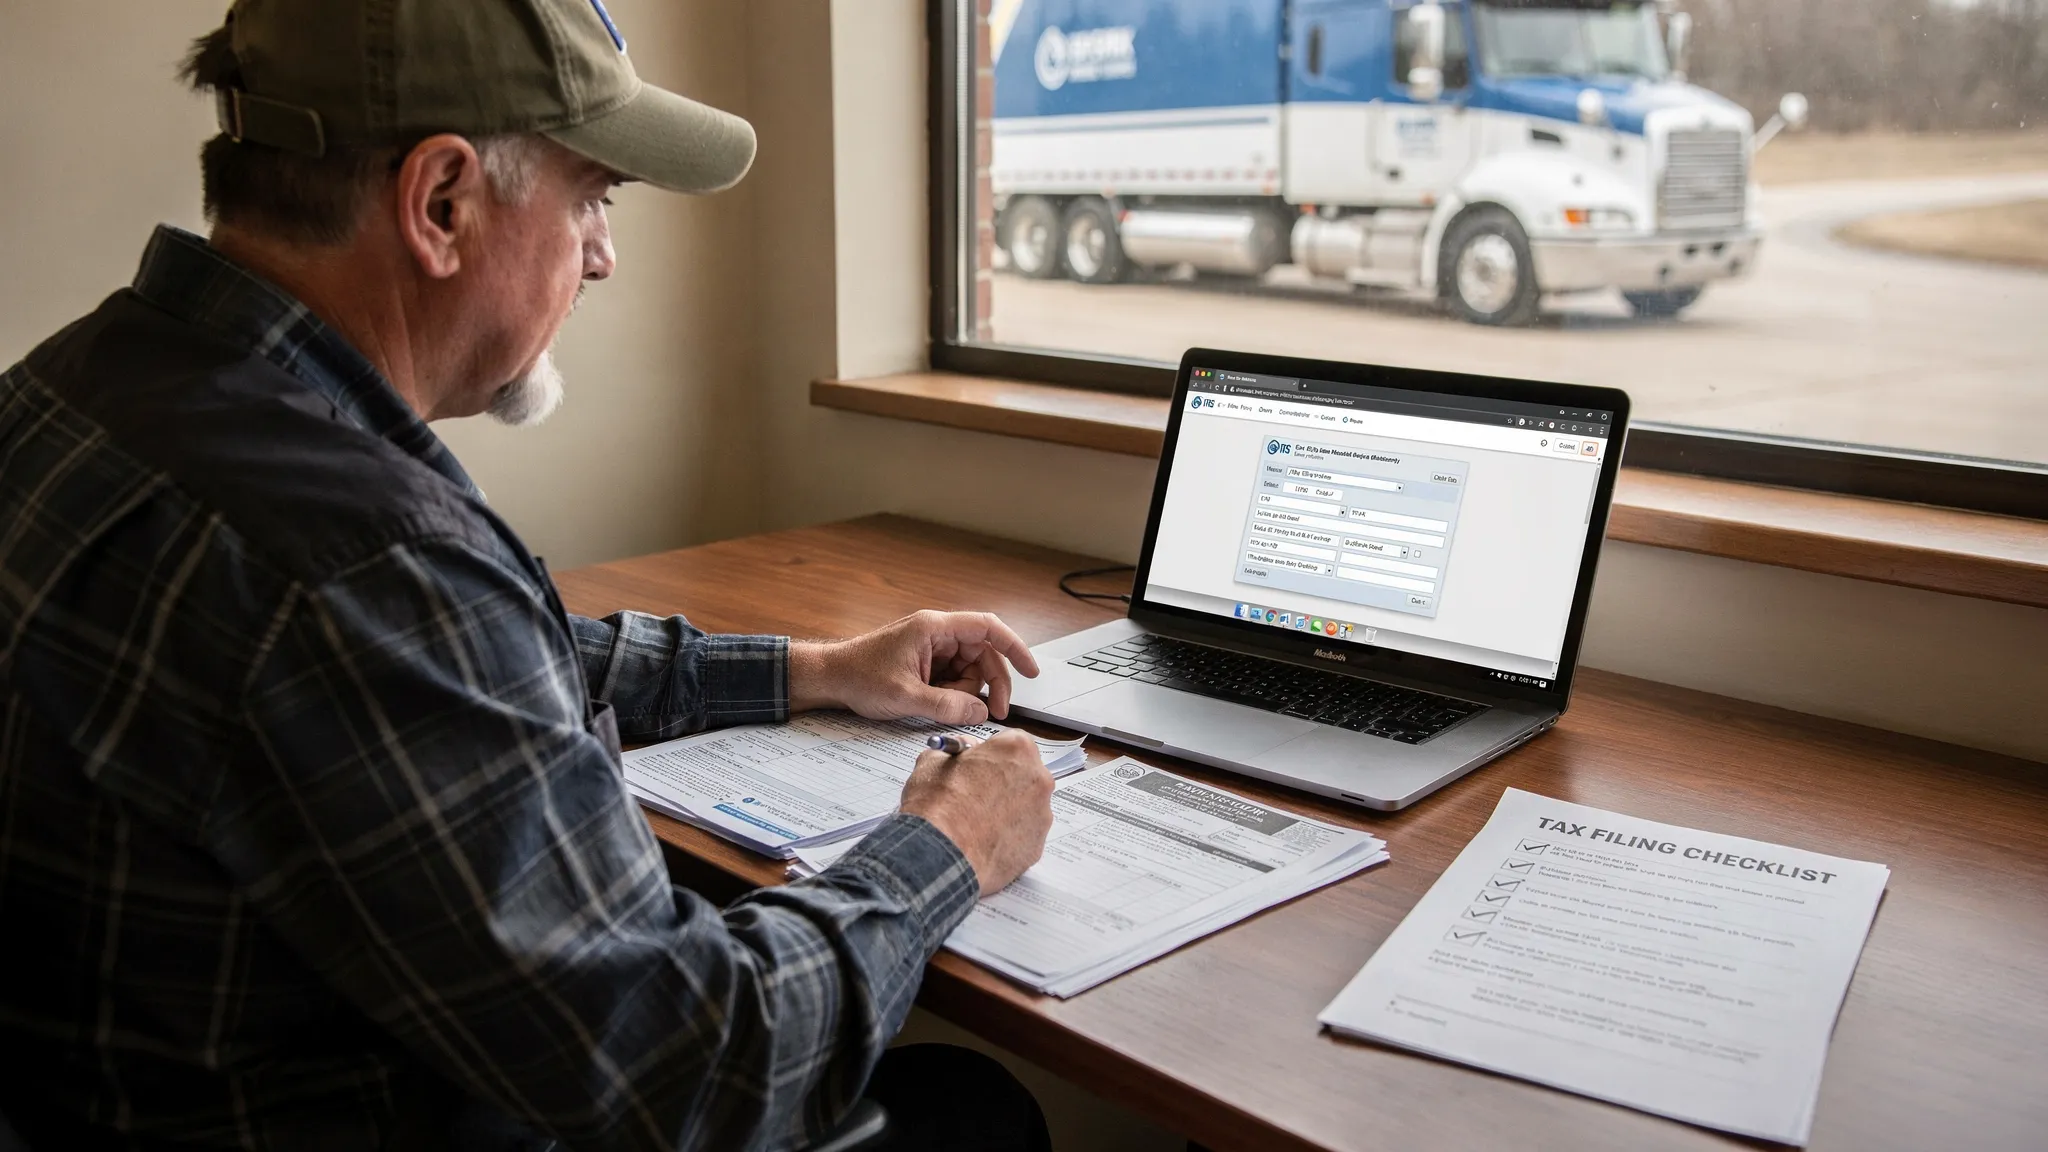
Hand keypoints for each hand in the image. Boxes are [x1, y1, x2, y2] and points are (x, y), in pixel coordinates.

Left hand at [789, 610, 1041, 723]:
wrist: (829, 678)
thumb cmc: (858, 677)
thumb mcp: (906, 697)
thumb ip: (948, 705)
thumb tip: (981, 712)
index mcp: (933, 628)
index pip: (987, 628)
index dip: (1014, 647)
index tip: (1031, 671)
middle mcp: (936, 633)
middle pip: (983, 652)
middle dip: (992, 682)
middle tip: (994, 712)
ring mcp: (931, 648)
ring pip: (970, 667)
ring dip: (969, 691)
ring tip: (949, 708)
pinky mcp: (925, 662)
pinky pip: (954, 676)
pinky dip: (955, 693)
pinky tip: (940, 705)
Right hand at [898, 730, 1054, 894]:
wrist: (939, 852)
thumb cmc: (938, 807)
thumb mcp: (934, 760)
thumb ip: (955, 750)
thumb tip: (961, 753)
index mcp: (1017, 750)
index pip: (1012, 743)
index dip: (992, 755)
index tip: (980, 765)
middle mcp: (1038, 779)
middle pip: (1025, 774)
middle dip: (1005, 781)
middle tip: (978, 793)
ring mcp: (1042, 815)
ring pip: (1028, 807)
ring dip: (1008, 810)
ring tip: (978, 821)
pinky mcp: (1037, 846)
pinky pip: (1025, 836)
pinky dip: (1009, 837)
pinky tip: (985, 840)